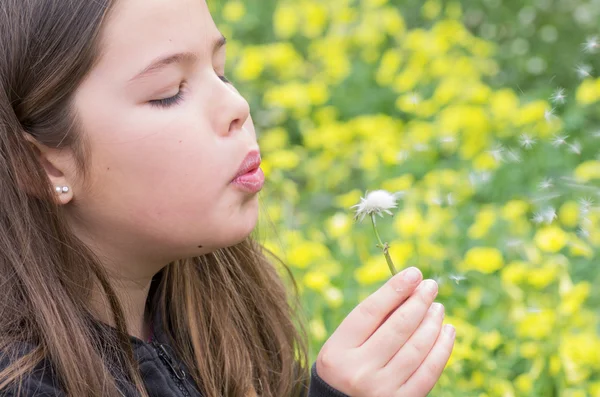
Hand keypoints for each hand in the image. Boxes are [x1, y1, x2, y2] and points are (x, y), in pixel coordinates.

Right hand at [315, 267, 454, 396]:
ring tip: (438, 307)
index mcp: (338, 351)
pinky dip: (442, 348)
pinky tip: (447, 331)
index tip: (413, 273)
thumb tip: (408, 290)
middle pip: (397, 327)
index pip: (370, 311)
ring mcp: (381, 390)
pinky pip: (429, 372)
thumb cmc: (346, 368)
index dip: (394, 289)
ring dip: (432, 322)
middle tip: (431, 286)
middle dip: (418, 301)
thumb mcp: (343, 346)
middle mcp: (358, 371)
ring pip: (417, 348)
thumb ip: (370, 323)